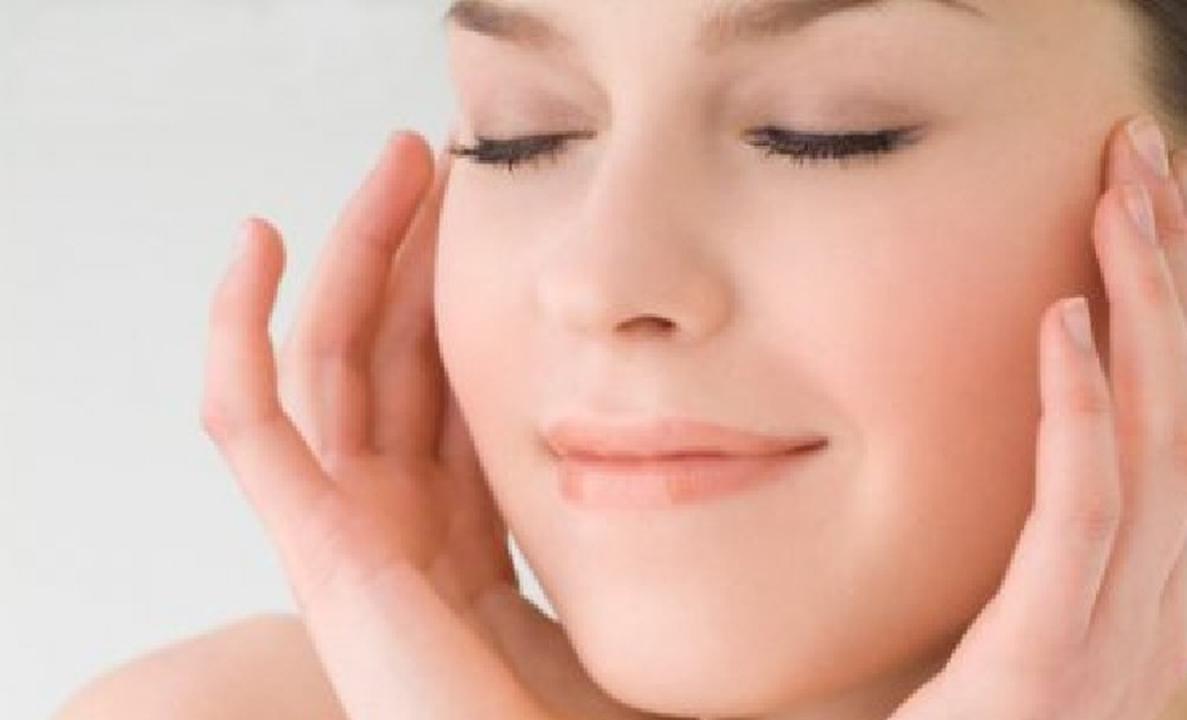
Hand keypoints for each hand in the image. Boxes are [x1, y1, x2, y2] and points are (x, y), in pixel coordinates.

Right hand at [200, 131, 677, 719]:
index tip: (490, 216)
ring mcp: (351, 538)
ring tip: (389, 166)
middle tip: (436, 160)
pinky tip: (255, 244)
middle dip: (407, 253)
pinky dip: (236, 332)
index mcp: (460, 540)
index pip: (443, 389)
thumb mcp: (616, 582)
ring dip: (348, 258)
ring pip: (326, 366)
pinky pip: (252, 426)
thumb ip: (621, 503)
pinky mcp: (321, 552)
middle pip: (385, 361)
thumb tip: (693, 421)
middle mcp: (396, 530)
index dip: (455, 295)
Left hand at [891, 115, 1186, 718]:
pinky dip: (1080, 409)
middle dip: (1175, 276)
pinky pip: (1082, 512)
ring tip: (1114, 207)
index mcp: (1160, 587)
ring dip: (1144, 312)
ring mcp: (1120, 637)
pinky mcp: (1048, 657)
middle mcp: (1162, 605)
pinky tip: (1060, 325)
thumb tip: (1060, 407)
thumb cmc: (964, 710)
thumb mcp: (1026, 599)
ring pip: (1164, 442)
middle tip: (1141, 162)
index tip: (1150, 200)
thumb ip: (1059, 523)